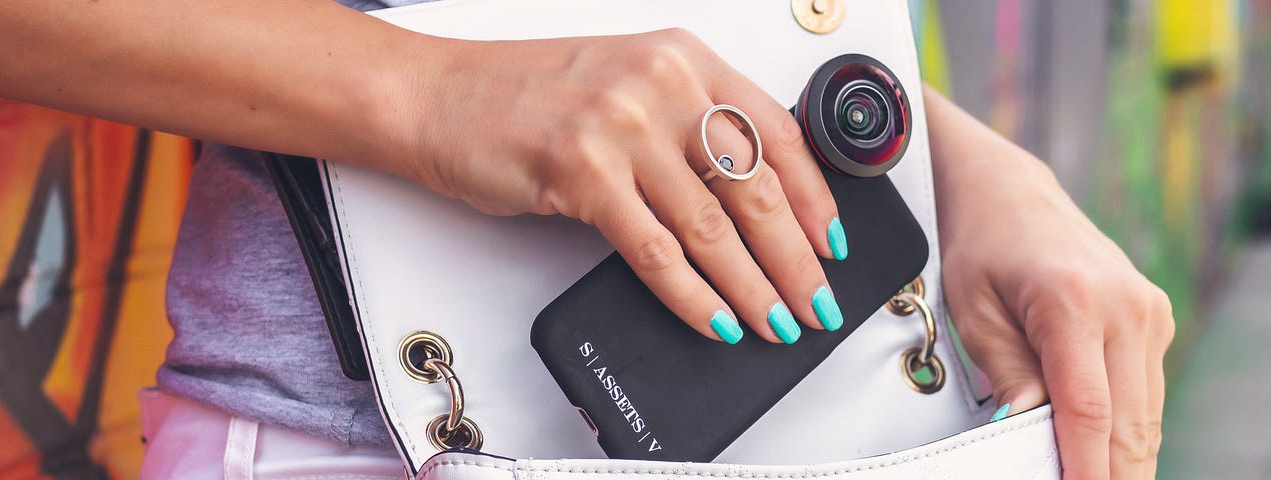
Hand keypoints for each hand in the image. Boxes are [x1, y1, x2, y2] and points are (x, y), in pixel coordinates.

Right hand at [388, 30, 846, 343]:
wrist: (437, 96)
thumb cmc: (523, 96)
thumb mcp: (624, 83)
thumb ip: (687, 122)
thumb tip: (750, 199)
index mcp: (682, 58)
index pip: (778, 132)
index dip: (816, 197)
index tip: (834, 242)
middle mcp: (660, 85)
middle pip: (756, 185)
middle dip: (796, 258)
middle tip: (818, 301)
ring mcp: (621, 128)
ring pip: (714, 227)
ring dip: (755, 287)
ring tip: (777, 321)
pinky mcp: (583, 174)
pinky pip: (657, 252)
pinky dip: (694, 297)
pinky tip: (716, 320)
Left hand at [926, 89, 1174, 478]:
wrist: (1010, 192)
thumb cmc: (981, 246)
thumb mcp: (973, 310)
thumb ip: (1007, 375)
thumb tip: (1023, 433)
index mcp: (1075, 301)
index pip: (1088, 412)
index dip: (1085, 470)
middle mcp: (1127, 308)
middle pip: (1128, 427)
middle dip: (1111, 477)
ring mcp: (1149, 314)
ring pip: (1146, 420)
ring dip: (1124, 465)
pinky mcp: (1155, 322)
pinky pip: (1146, 399)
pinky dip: (1127, 437)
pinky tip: (1103, 463)